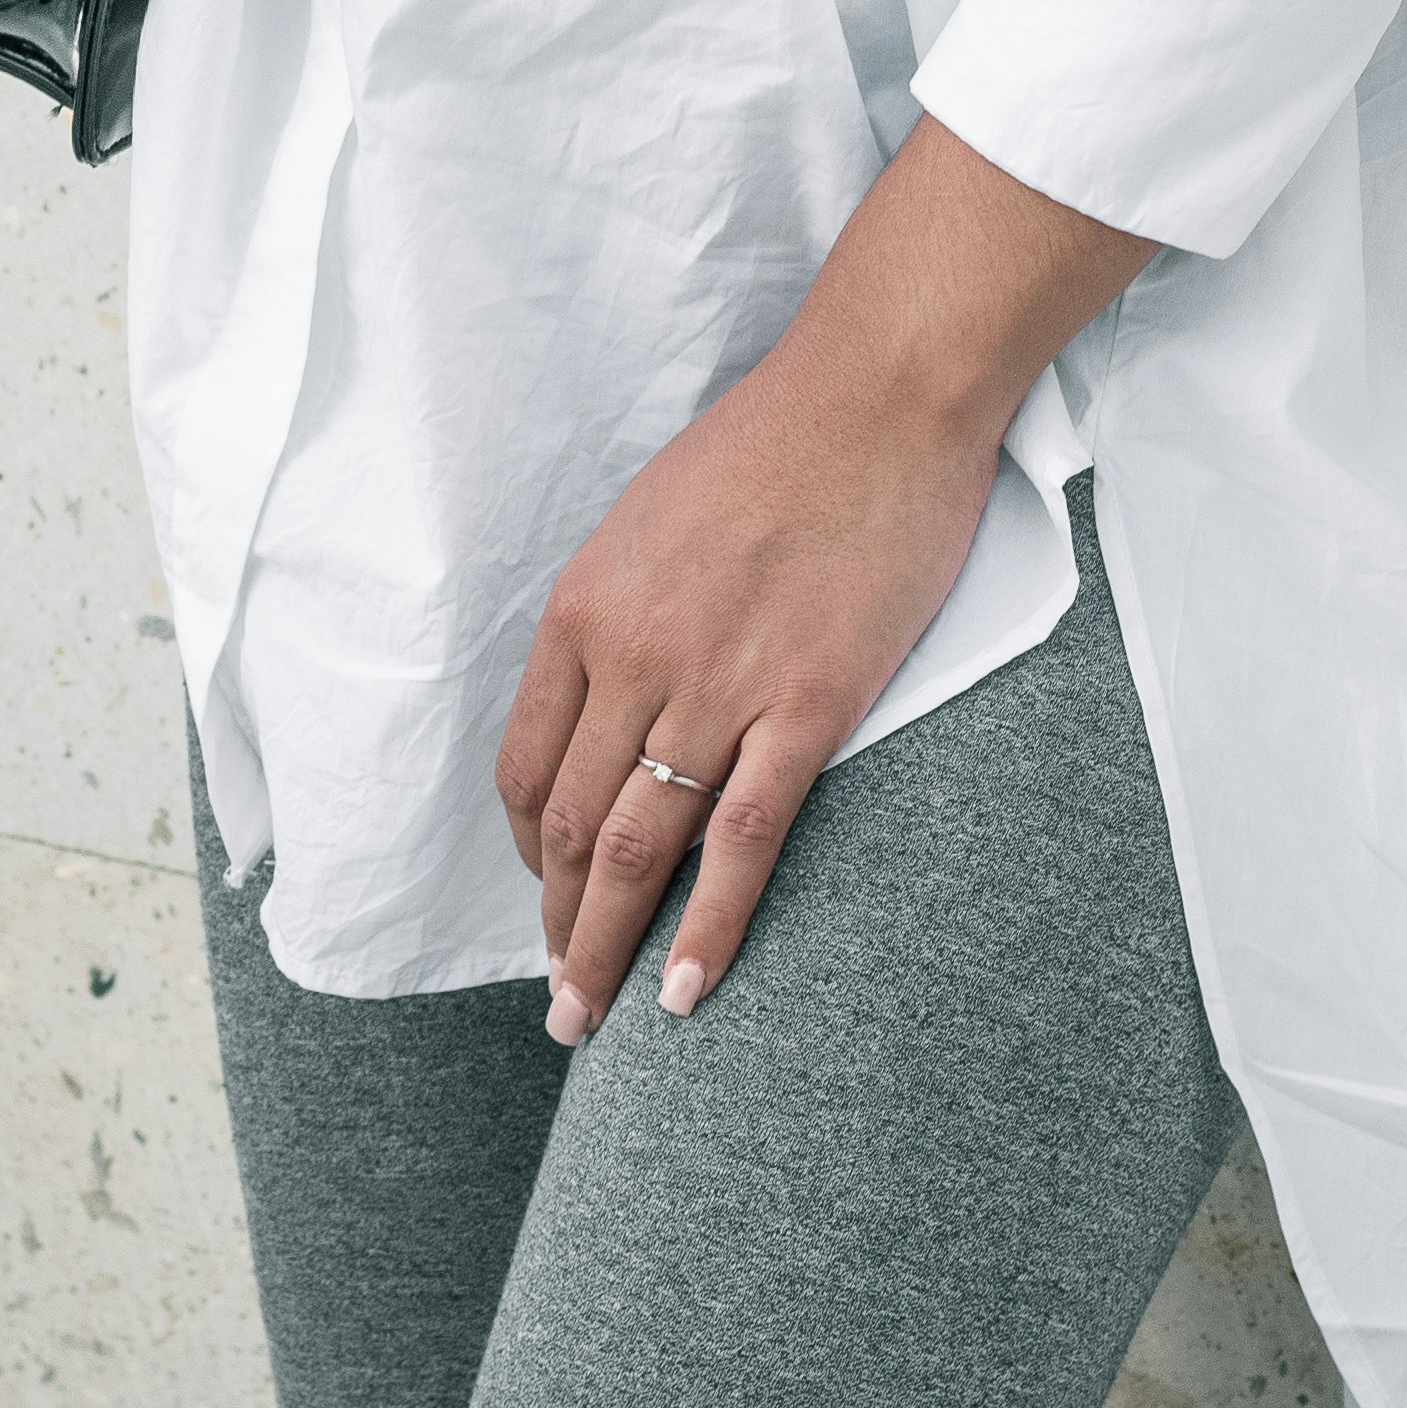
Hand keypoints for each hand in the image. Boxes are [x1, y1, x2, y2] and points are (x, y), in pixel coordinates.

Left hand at [497, 119, 1154, 1043]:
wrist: (881, 390)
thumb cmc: (777, 443)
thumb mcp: (654, 519)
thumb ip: (622, 615)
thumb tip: (611, 707)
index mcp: (586, 605)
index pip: (525, 764)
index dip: (526, 851)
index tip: (545, 895)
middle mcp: (634, 653)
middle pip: (569, 824)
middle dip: (556, 925)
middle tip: (560, 997)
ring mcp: (719, 683)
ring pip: (639, 848)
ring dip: (606, 947)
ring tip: (595, 1017)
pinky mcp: (807, 704)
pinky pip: (741, 840)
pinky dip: (707, 927)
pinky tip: (685, 989)